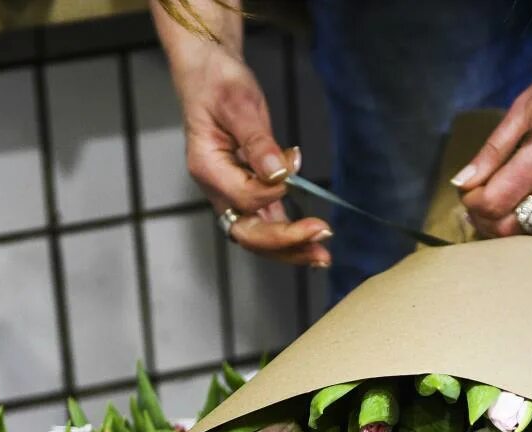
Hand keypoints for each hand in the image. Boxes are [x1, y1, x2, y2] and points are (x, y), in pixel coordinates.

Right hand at [172, 39, 330, 266]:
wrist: (209, 76)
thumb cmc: (220, 85)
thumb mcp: (239, 104)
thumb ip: (258, 141)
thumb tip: (280, 172)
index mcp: (208, 168)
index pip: (244, 198)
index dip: (273, 190)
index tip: (293, 162)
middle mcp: (217, 189)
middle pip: (248, 233)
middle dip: (285, 241)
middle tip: (322, 239)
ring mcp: (231, 194)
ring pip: (258, 237)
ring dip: (291, 249)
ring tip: (323, 256)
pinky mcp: (247, 192)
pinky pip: (267, 223)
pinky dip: (290, 236)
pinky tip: (314, 241)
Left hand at [454, 32, 531, 243]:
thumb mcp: (524, 108)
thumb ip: (492, 150)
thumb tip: (462, 183)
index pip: (494, 203)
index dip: (472, 202)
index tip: (469, 192)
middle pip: (513, 227)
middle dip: (488, 220)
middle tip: (481, 205)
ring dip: (516, 229)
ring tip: (506, 211)